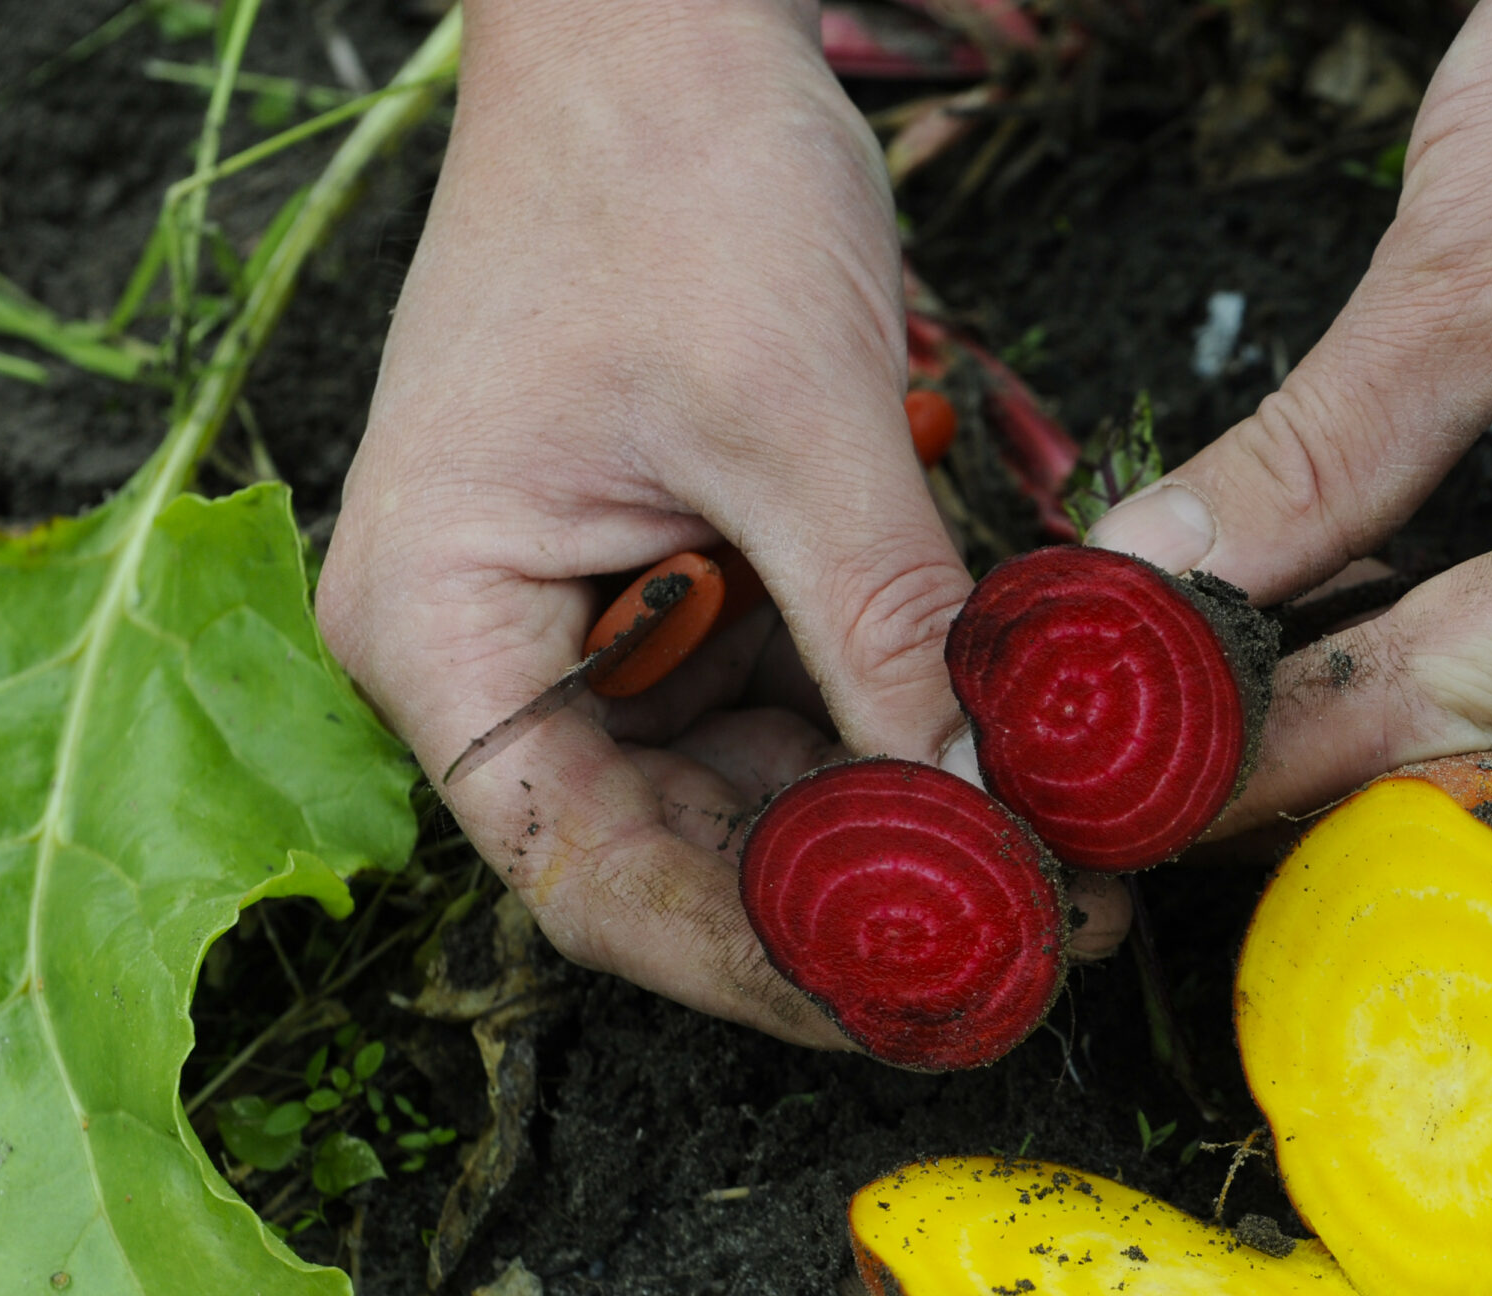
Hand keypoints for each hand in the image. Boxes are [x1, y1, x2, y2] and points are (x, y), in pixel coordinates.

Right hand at [321, 0, 1119, 1046]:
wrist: (663, 21)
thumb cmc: (672, 177)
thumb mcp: (793, 420)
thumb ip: (885, 627)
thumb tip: (986, 808)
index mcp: (442, 623)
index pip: (590, 872)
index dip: (755, 961)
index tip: (914, 1002)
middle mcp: (499, 646)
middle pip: (668, 852)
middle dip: (845, 911)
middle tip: (1023, 952)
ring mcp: (593, 615)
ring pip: (742, 791)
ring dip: (888, 836)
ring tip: (1048, 877)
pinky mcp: (682, 576)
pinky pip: (785, 702)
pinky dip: (889, 740)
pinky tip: (1004, 776)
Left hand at [1087, 0, 1491, 835]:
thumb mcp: (1476, 255)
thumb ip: (1320, 450)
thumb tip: (1164, 573)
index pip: (1458, 702)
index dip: (1283, 750)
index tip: (1150, 787)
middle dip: (1340, 757)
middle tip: (1178, 761)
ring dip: (1418, 718)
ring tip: (1252, 705)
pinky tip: (1383, 626)